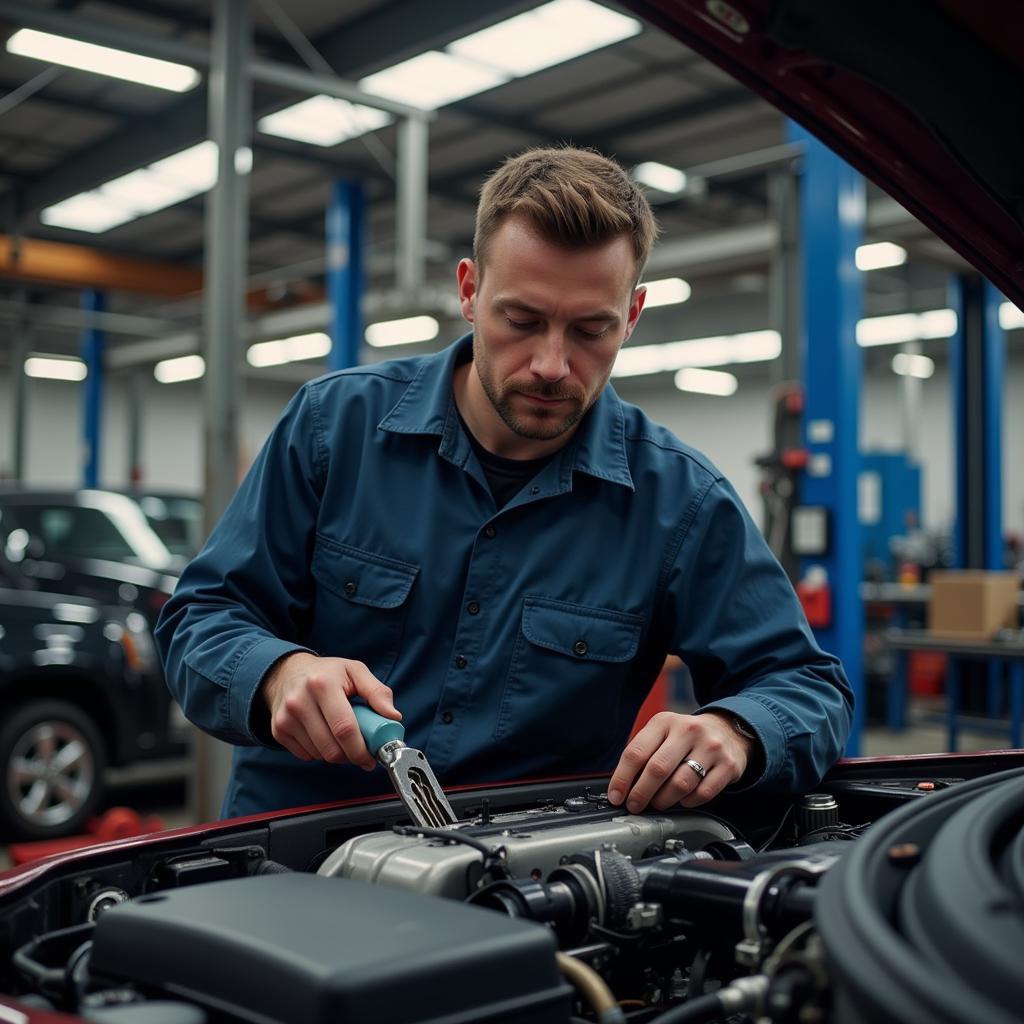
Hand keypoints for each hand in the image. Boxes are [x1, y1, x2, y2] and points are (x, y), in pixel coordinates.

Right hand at [261, 652, 400, 768]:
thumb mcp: (355, 671)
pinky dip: (320, 753)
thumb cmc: (326, 673)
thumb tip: (393, 717)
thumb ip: (377, 692)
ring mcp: (285, 718)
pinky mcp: (278, 731)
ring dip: (337, 755)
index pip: (344, 728)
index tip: (372, 757)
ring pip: (319, 755)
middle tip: (361, 752)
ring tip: (342, 739)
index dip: (361, 749)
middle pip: (331, 748)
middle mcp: (300, 702)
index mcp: (322, 685)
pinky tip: (325, 737)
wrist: (287, 672)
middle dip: (351, 756)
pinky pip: (305, 755)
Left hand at [607, 711, 753, 811]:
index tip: (616, 796)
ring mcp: (710, 747)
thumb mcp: (662, 733)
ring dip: (664, 800)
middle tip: (634, 805)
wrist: (727, 731)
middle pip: (657, 769)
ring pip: (680, 784)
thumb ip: (644, 754)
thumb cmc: (686, 737)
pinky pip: (703, 793)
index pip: (636, 752)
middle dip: (641, 793)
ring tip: (658, 803)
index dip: (622, 778)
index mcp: (664, 722)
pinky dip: (688, 802)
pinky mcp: (728, 765)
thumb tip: (622, 787)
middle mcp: (688, 730)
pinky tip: (683, 799)